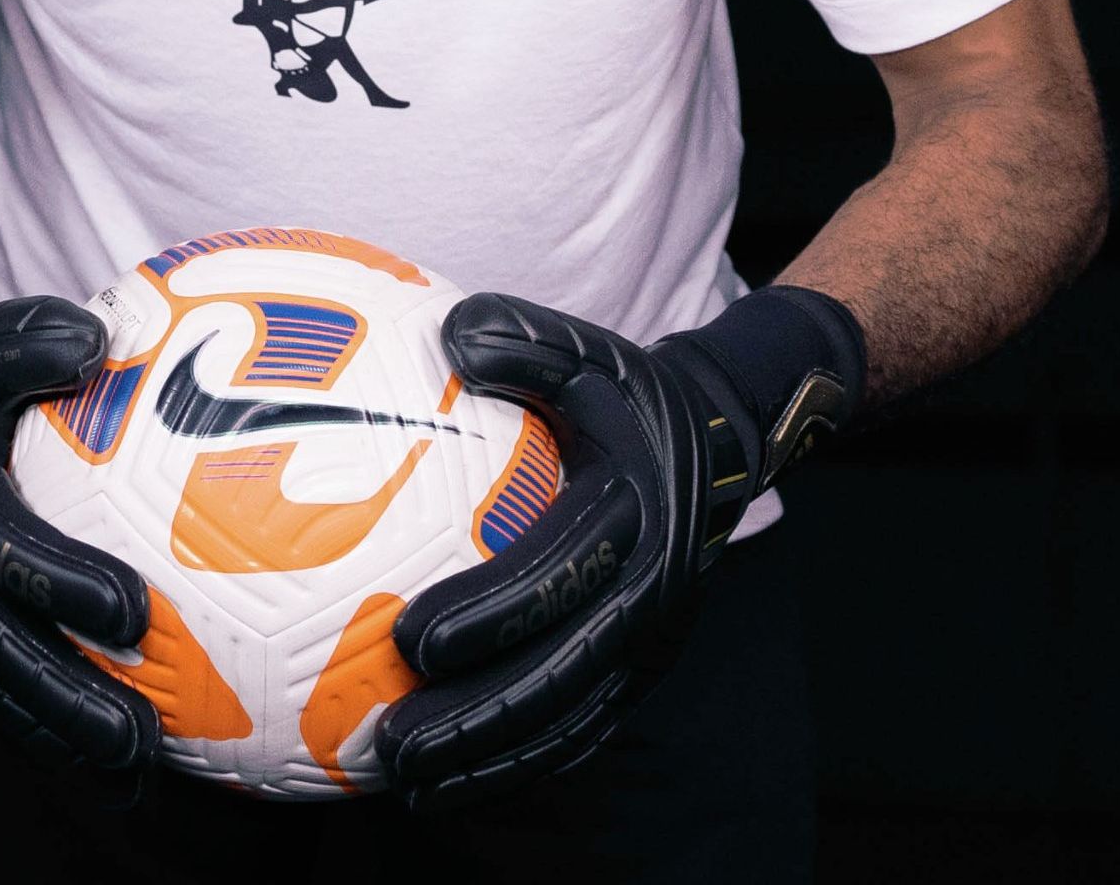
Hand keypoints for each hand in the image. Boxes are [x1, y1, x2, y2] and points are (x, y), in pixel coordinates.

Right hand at [0, 254, 161, 794]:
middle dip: (67, 697)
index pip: (3, 546)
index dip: (62, 581)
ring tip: (130, 774)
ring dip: (60, 734)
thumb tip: (96, 336)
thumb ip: (31, 337)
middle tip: (137, 736)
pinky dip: (44, 732)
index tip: (133, 611)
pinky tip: (105, 768)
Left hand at [382, 285, 865, 811]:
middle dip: (478, 717)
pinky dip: (519, 765)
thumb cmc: (632, 395)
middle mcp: (651, 596)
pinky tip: (451, 786)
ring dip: (490, 760)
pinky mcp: (639, 670)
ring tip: (410, 785)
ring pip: (569, 720)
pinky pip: (578, 732)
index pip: (558, 576)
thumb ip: (528, 342)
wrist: (722, 446)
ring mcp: (650, 644)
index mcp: (636, 520)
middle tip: (398, 742)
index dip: (491, 611)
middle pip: (560, 674)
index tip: (412, 638)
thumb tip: (454, 334)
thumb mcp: (594, 353)